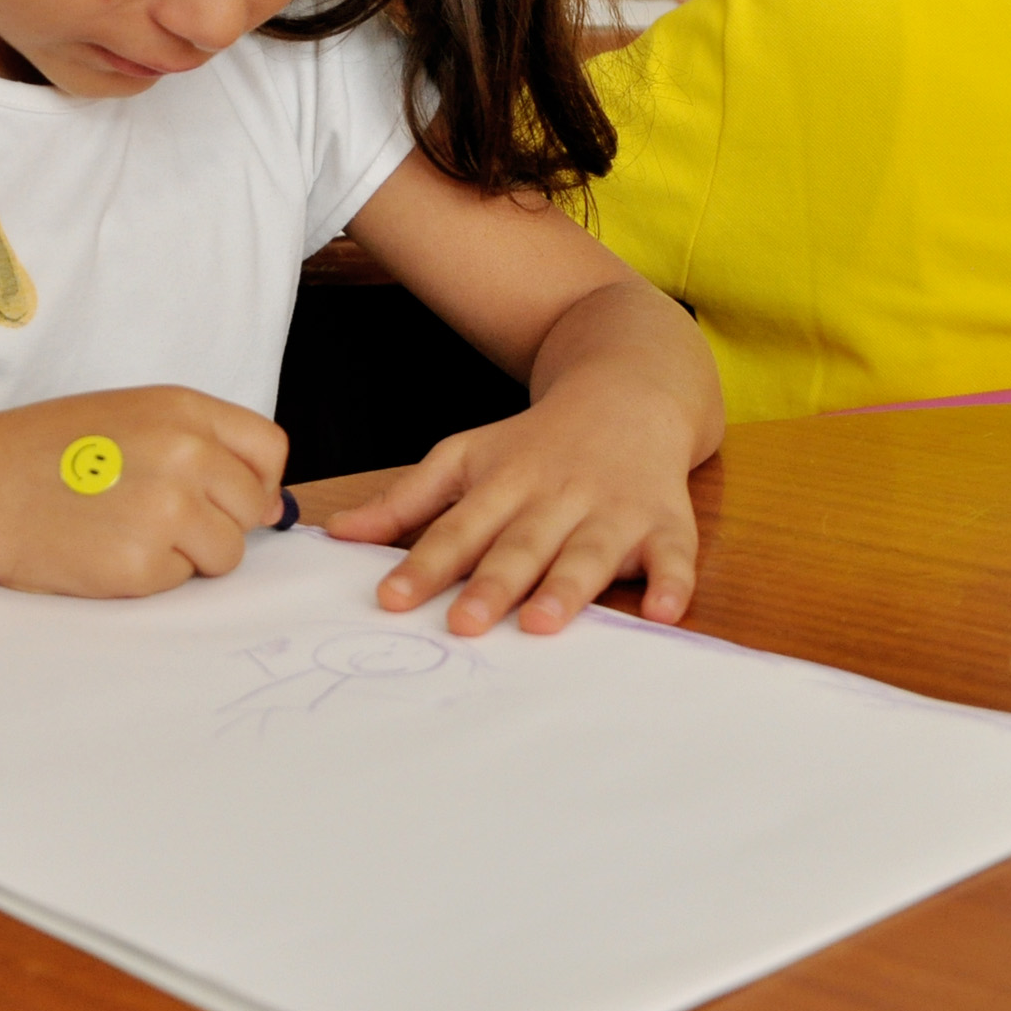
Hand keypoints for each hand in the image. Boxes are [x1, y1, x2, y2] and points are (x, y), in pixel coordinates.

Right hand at [0, 386, 287, 599]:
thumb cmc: (48, 451)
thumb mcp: (132, 417)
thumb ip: (202, 446)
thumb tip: (270, 505)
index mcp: (183, 410)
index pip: (269, 449)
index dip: (255, 479)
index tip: (228, 494)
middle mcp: (184, 454)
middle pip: (253, 506)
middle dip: (220, 521)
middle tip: (160, 517)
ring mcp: (165, 510)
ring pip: (226, 552)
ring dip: (189, 554)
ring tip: (129, 531)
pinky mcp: (141, 565)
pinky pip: (179, 582)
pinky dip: (149, 575)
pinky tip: (106, 549)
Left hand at [323, 385, 702, 636]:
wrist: (631, 387)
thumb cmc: (537, 441)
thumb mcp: (466, 456)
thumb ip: (405, 501)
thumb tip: (336, 535)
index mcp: (503, 482)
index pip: (456, 529)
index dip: (423, 564)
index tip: (390, 598)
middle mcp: (556, 496)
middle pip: (520, 545)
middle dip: (493, 584)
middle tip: (464, 623)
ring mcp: (614, 508)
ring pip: (588, 551)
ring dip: (569, 586)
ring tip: (545, 622)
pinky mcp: (667, 520)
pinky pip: (674, 553)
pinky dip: (673, 581)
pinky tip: (666, 611)